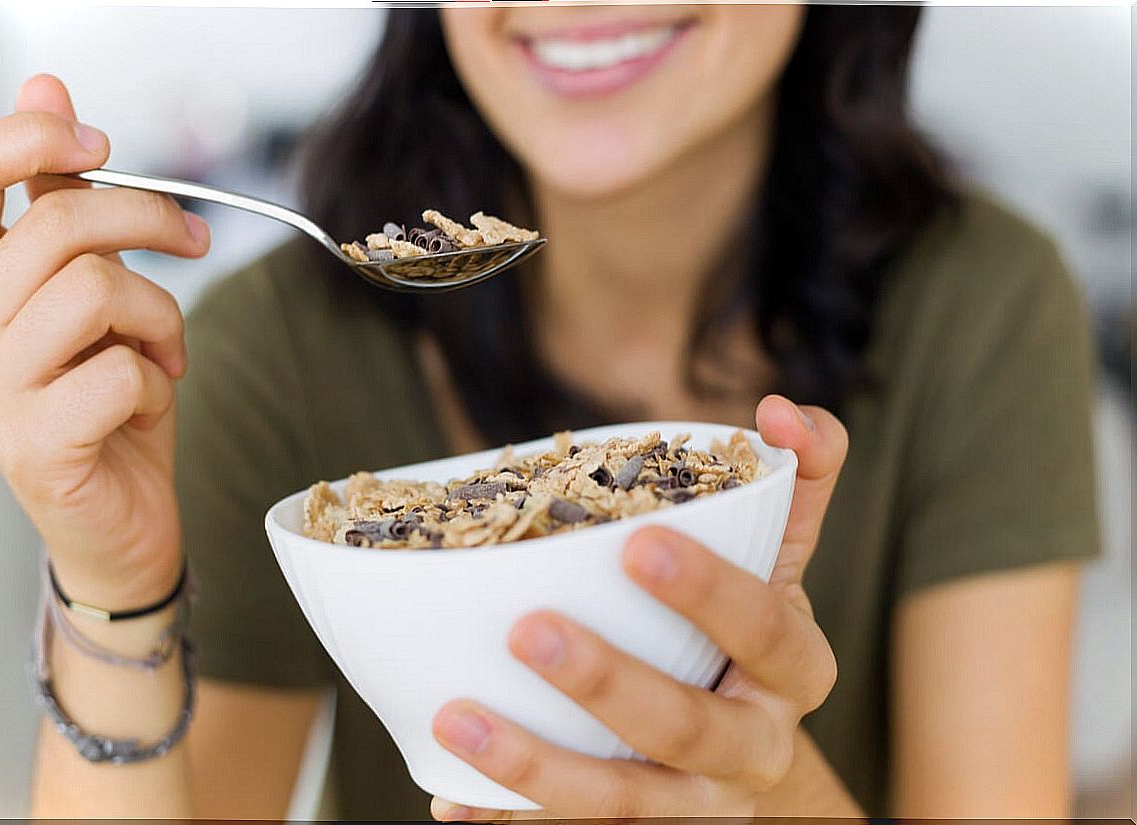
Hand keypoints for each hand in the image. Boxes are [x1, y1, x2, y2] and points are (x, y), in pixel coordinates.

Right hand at [0, 75, 209, 608]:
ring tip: (165, 352)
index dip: (30, 138)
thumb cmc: (111, 405)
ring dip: (161, 317)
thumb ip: (66, 201)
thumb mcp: (99, 292)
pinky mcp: (35, 444)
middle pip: (57, 225)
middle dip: (147, 220)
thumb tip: (47, 87)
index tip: (98, 138)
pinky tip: (148, 401)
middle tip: (193, 243)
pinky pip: (117, 372)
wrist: (120, 521)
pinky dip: (156, 379)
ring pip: (95, 292)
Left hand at [429, 394, 847, 819]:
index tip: (640, 544)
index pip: (764, 629)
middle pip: (690, 728)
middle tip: (529, 628)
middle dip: (610, 682)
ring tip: (457, 718)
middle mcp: (754, 746)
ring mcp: (696, 803)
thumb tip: (780, 410)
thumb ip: (795, 478)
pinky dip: (510, 819)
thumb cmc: (747, 627)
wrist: (750, 738)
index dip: (710, 592)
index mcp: (794, 666)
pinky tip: (452, 801)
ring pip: (626, 803)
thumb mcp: (780, 554)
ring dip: (538, 767)